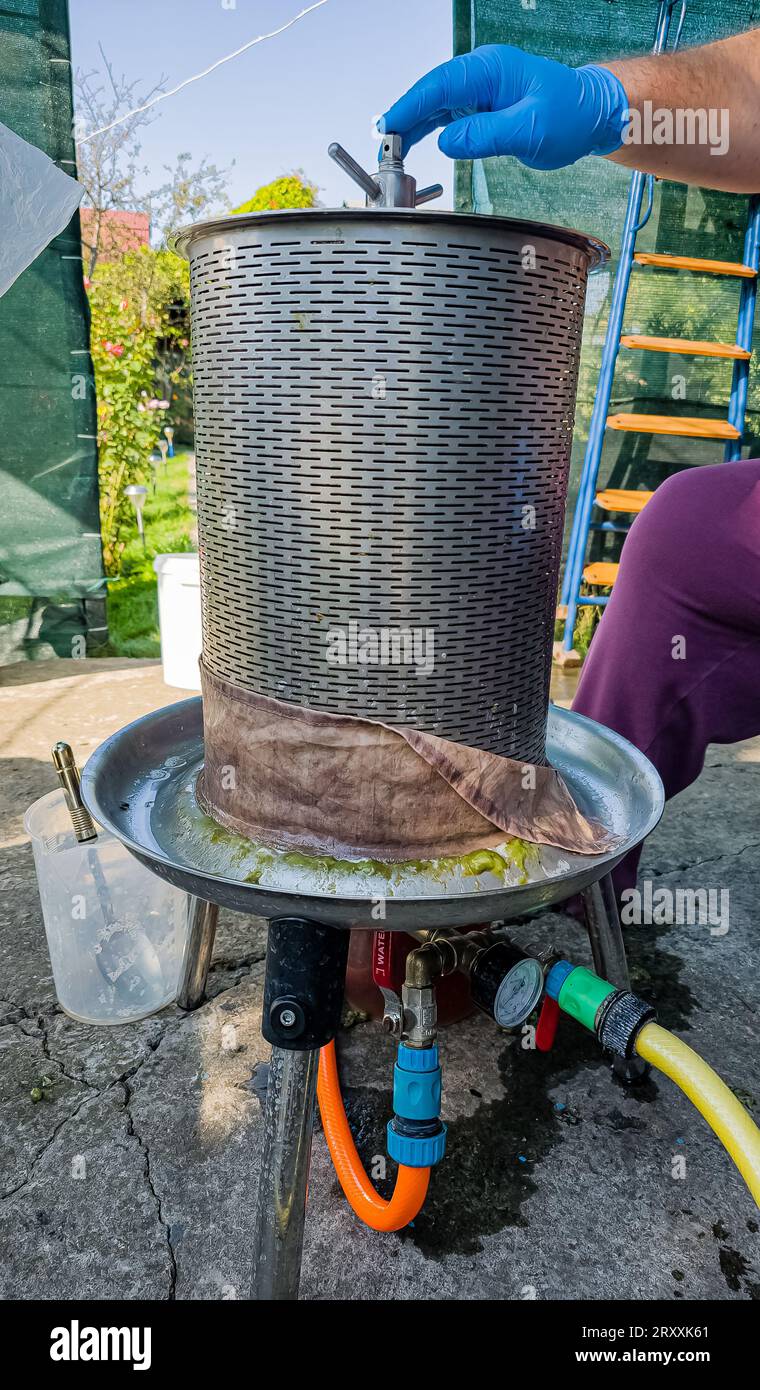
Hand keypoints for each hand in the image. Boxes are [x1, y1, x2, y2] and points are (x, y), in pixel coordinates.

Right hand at [378, 45, 627, 168]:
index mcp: (491, 70)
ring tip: (388, 149)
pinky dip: (427, 129)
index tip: (386, 125)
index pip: (440, 85)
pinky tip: (409, 143)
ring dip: (411, 126)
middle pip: (430, 93)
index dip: (409, 105)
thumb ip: (485, 136)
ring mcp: (479, 89)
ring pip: (434, 105)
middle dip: (403, 117)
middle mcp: (481, 74)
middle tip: (380, 144)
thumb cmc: (568, 116)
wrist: (590, 115)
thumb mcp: (530, 129)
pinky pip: (446, 115)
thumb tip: (445, 142)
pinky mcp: (480, 106)